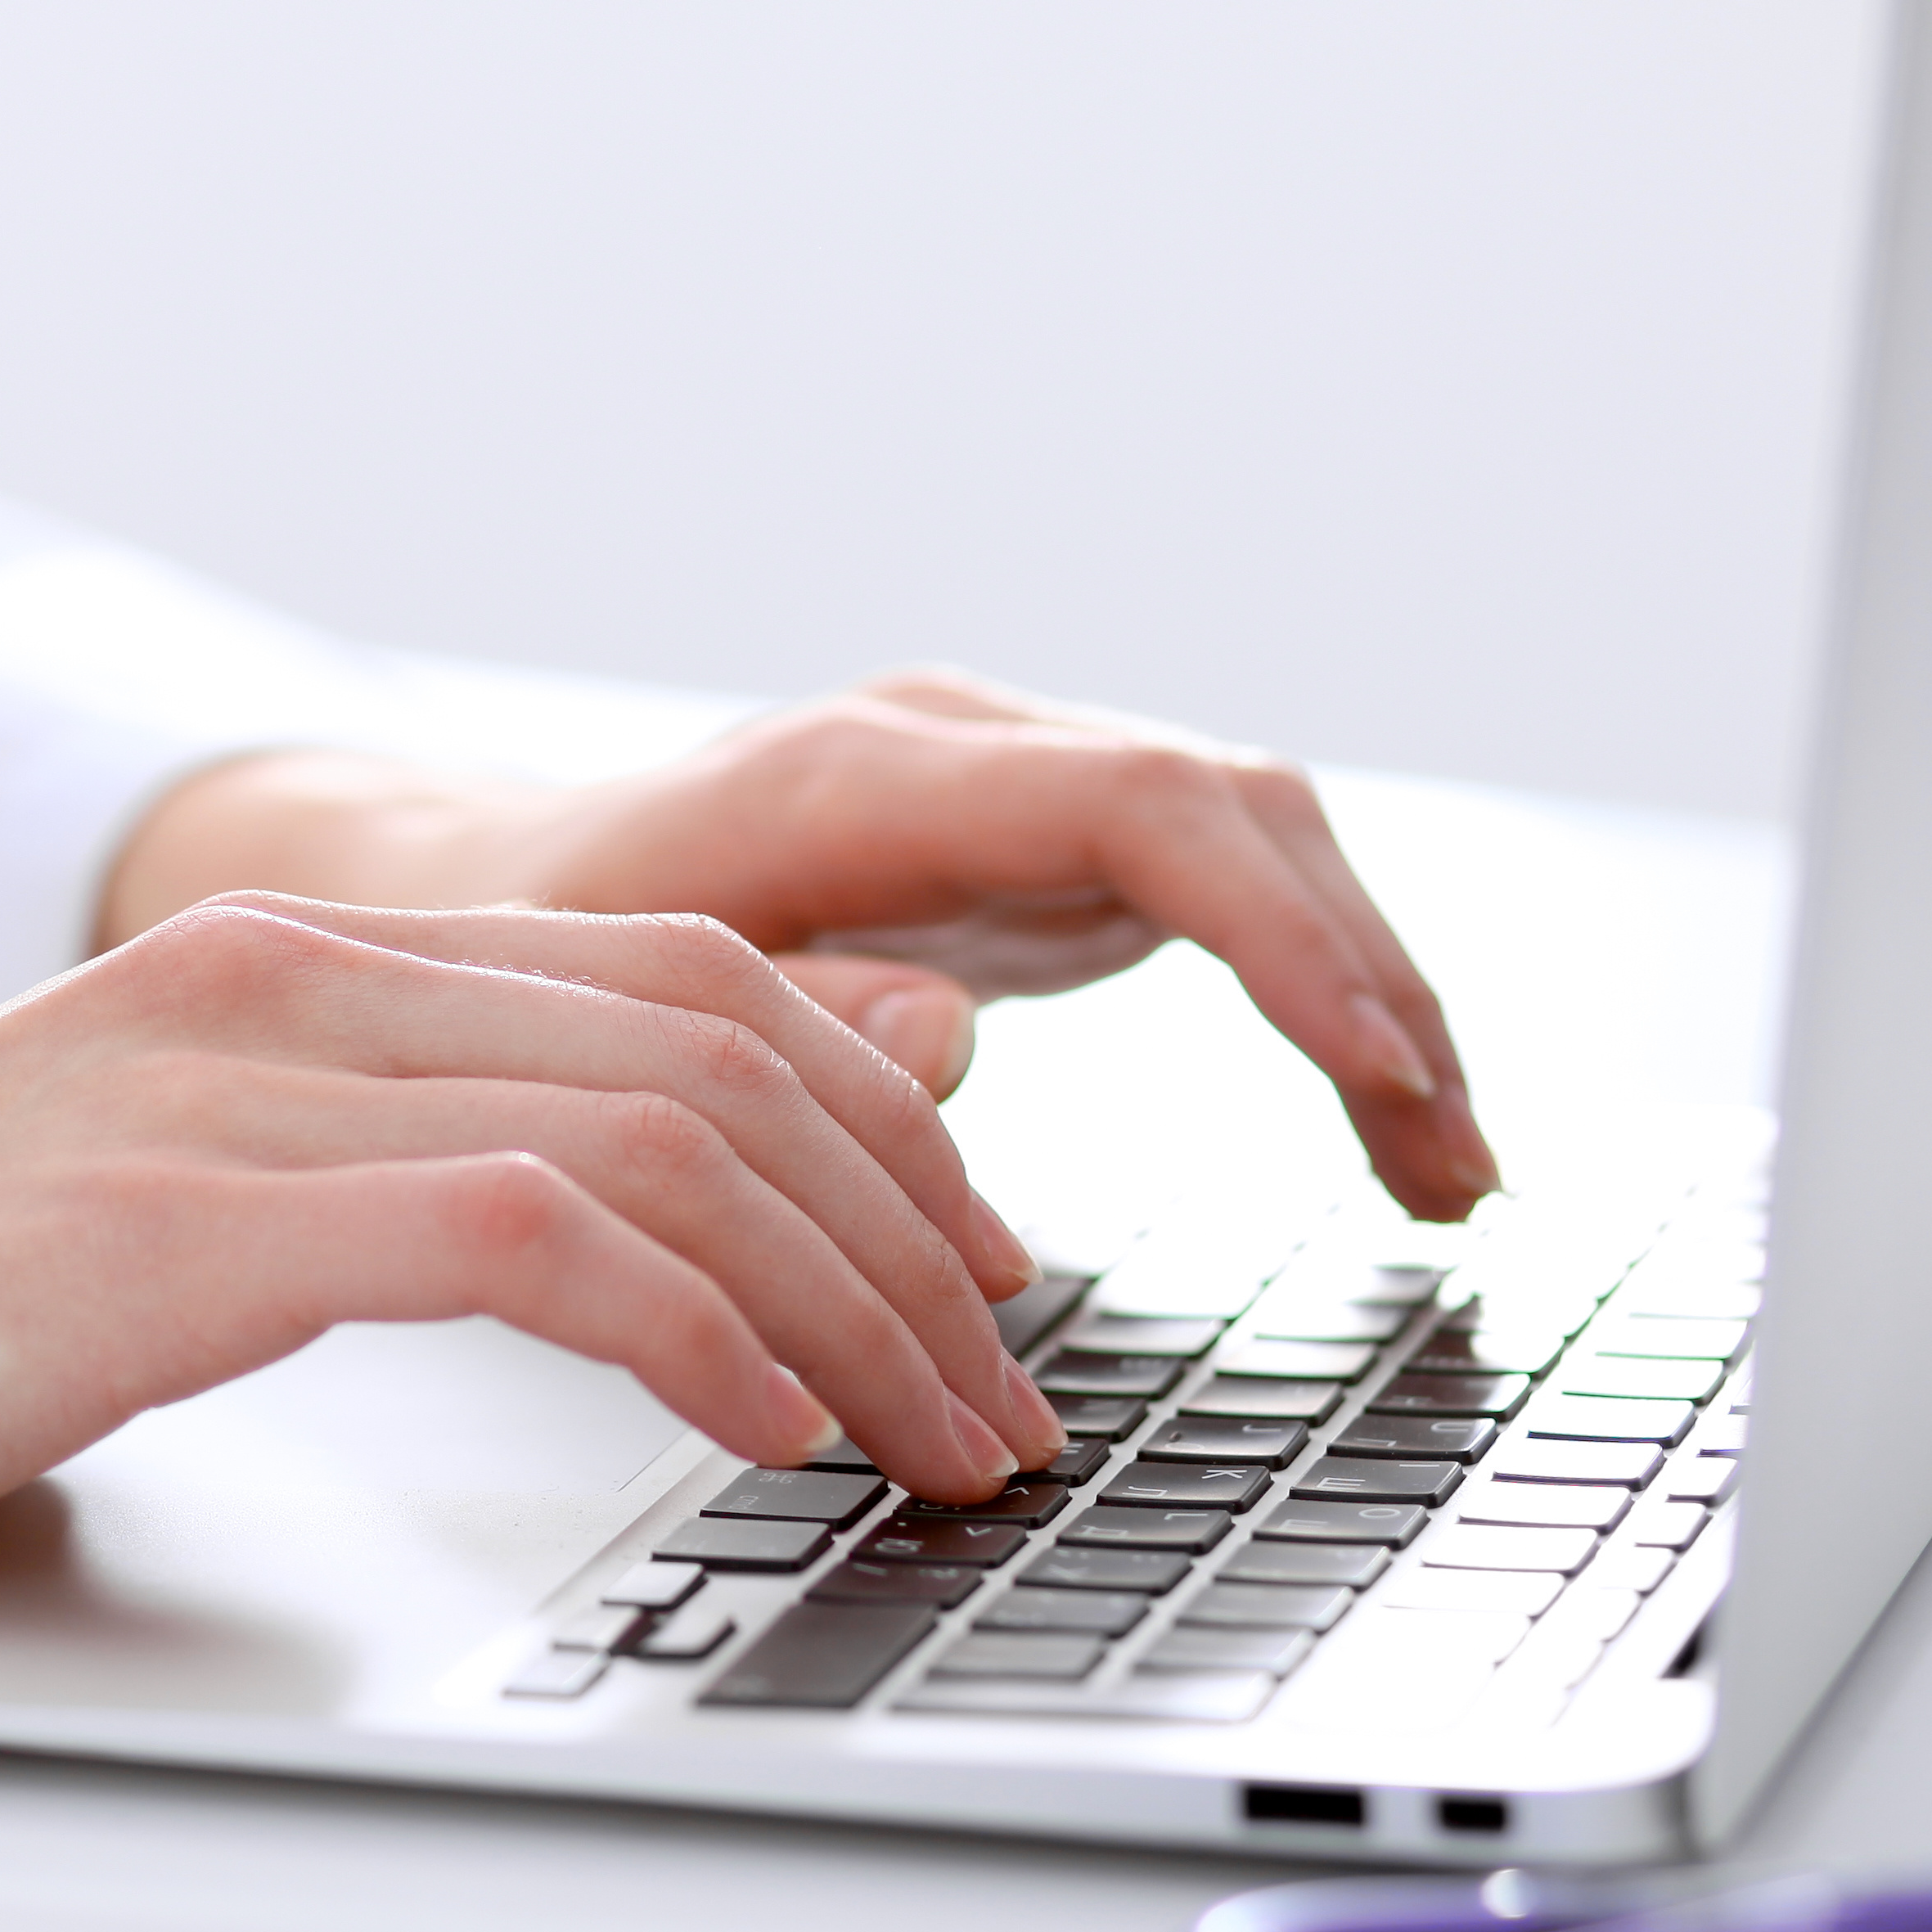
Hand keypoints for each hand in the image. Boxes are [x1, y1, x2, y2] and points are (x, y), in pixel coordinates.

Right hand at [0, 892, 1066, 1647]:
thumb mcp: (162, 1224)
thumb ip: (392, 1186)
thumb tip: (635, 1236)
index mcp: (274, 965)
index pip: (676, 984)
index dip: (876, 1122)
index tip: (971, 1281)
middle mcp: (270, 983)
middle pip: (716, 1035)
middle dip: (920, 1216)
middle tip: (1012, 1385)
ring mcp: (217, 1088)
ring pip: (655, 1123)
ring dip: (851, 1294)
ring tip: (943, 1441)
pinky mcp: (166, 1227)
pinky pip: (523, 1233)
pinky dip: (691, 1325)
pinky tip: (764, 1430)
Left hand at [98, 669, 1495, 1224]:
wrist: (481, 886)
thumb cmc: (525, 949)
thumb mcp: (611, 1005)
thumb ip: (785, 1020)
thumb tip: (949, 1043)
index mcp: (859, 776)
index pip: (1138, 807)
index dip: (1278, 933)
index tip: (1376, 1067)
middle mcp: (960, 752)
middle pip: (1240, 815)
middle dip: (1369, 981)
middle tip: (1450, 1166)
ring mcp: (1010, 792)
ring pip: (1262, 849)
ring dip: (1373, 1002)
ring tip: (1447, 1179)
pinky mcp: (1038, 853)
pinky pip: (1225, 902)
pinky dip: (1319, 1008)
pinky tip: (1385, 1132)